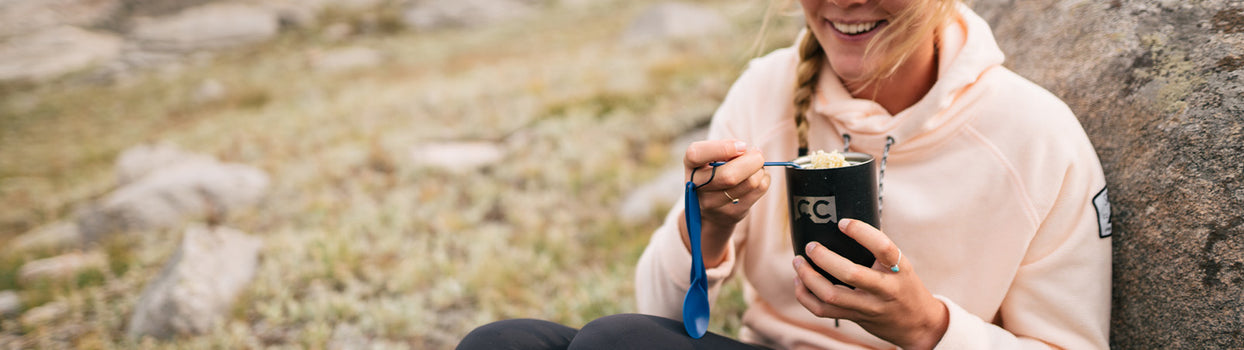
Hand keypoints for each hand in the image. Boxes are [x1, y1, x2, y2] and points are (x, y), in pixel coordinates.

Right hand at [679, 139, 769, 266]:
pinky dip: (764, 179)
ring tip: (757, 167)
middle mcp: (696, 187)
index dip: (722, 148)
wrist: (711, 210)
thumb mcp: (712, 158)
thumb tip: (752, 152)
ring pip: (749, 183)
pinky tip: (759, 177)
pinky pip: (758, 190)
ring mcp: (713, 204)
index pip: (696, 154)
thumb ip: (727, 150)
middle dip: (752, 160)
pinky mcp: (732, 213)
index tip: (742, 146)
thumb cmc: (715, 173)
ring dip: (760, 170)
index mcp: (690, 166)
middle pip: (729, 176)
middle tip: (758, 154)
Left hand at [791, 219, 948, 349]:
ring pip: (831, 295)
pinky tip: (800, 282)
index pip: (883, 248)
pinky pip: (823, 311)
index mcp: (898, 269)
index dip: (862, 232)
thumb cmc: (904, 286)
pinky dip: (806, 296)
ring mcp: (868, 307)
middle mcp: (884, 289)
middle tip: (811, 246)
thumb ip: (878, 250)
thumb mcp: (901, 265)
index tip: (843, 223)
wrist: (917, 324)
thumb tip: (846, 224)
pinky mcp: (854, 318)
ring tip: (798, 262)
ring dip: (809, 277)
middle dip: (824, 258)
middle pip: (851, 274)